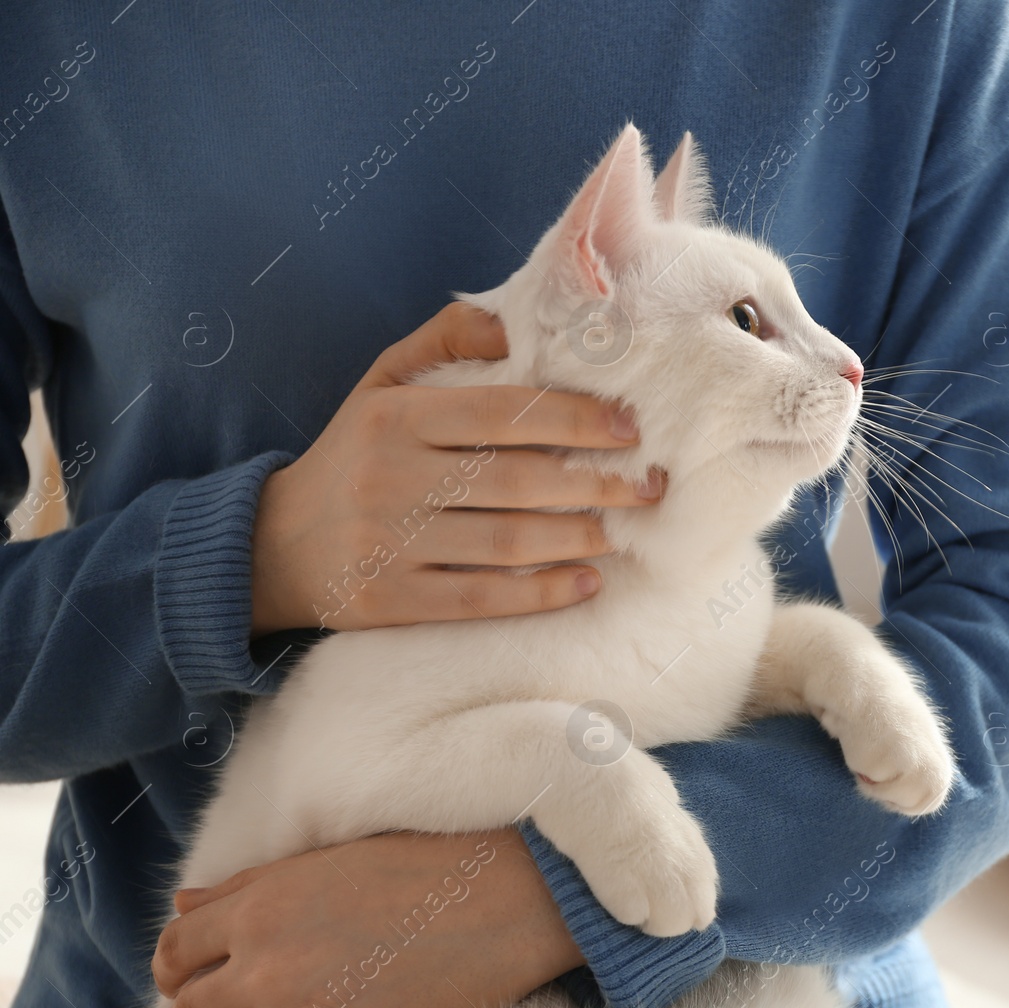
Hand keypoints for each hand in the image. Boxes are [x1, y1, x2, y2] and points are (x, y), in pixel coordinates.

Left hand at [152, 827, 583, 1007]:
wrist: (503, 900)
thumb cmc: (428, 868)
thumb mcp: (331, 862)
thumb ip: (250, 886)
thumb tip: (182, 902)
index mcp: (262, 898)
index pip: (176, 942)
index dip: (177, 964)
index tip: (196, 973)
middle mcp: (261, 952)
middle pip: (184, 1000)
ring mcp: (287, 1004)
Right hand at [251, 302, 660, 633]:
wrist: (272, 546)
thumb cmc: (354, 453)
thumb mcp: (382, 383)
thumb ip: (447, 340)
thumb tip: (517, 318)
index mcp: (394, 417)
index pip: (501, 412)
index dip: (574, 418)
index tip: (628, 427)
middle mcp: (391, 477)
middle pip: (516, 479)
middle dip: (596, 483)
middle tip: (651, 485)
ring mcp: (389, 544)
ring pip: (506, 541)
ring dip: (578, 537)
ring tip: (624, 530)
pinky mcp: (390, 602)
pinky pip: (481, 598)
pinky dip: (540, 593)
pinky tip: (586, 582)